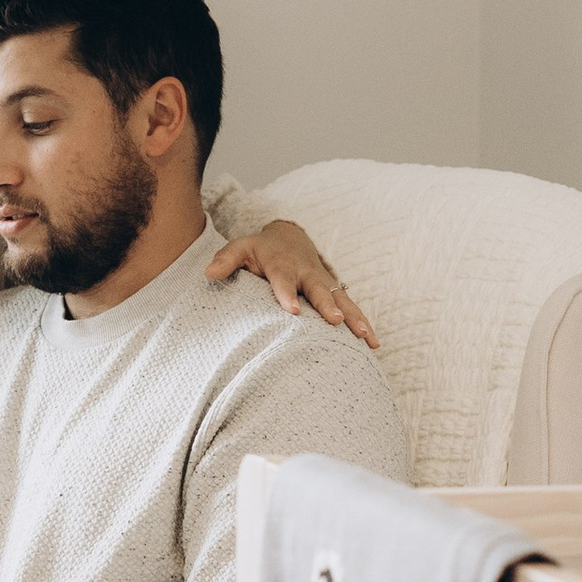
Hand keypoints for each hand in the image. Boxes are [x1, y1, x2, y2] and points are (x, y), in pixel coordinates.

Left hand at [210, 215, 377, 349]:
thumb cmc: (261, 249)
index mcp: (282, 265)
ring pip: (342, 301)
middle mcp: (307, 273)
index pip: (283, 280)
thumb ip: (225, 260)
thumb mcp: (240, 247)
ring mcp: (325, 283)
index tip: (293, 310)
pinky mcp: (335, 292)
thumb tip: (208, 273)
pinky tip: (373, 344)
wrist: (290, 237)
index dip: (288, 294)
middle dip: (328, 306)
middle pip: (319, 290)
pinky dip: (364, 324)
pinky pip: (351, 308)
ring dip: (354, 319)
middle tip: (336, 322)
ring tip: (365, 338)